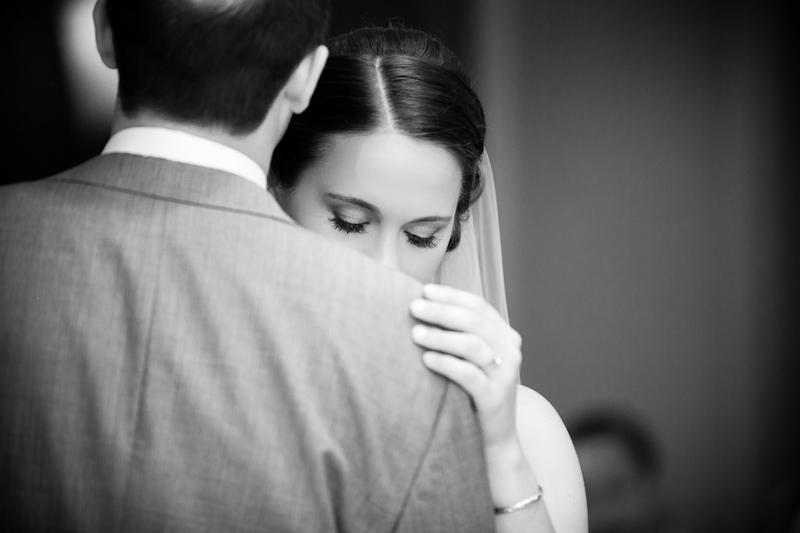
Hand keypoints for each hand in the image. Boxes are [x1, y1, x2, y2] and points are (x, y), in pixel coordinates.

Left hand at [409, 283, 521, 450]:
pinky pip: (468, 375)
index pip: (479, 306)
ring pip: (471, 345)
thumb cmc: (475, 392)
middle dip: (441, 311)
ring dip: (440, 336)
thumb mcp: (473, 359)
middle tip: (414, 307)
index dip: (452, 296)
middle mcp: (510, 351)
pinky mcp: (495, 397)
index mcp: (505, 335)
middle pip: (474, 321)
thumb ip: (460, 334)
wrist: (495, 437)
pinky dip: (446, 363)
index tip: (425, 290)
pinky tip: (426, 359)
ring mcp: (505, 374)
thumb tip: (425, 306)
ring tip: (415, 333)